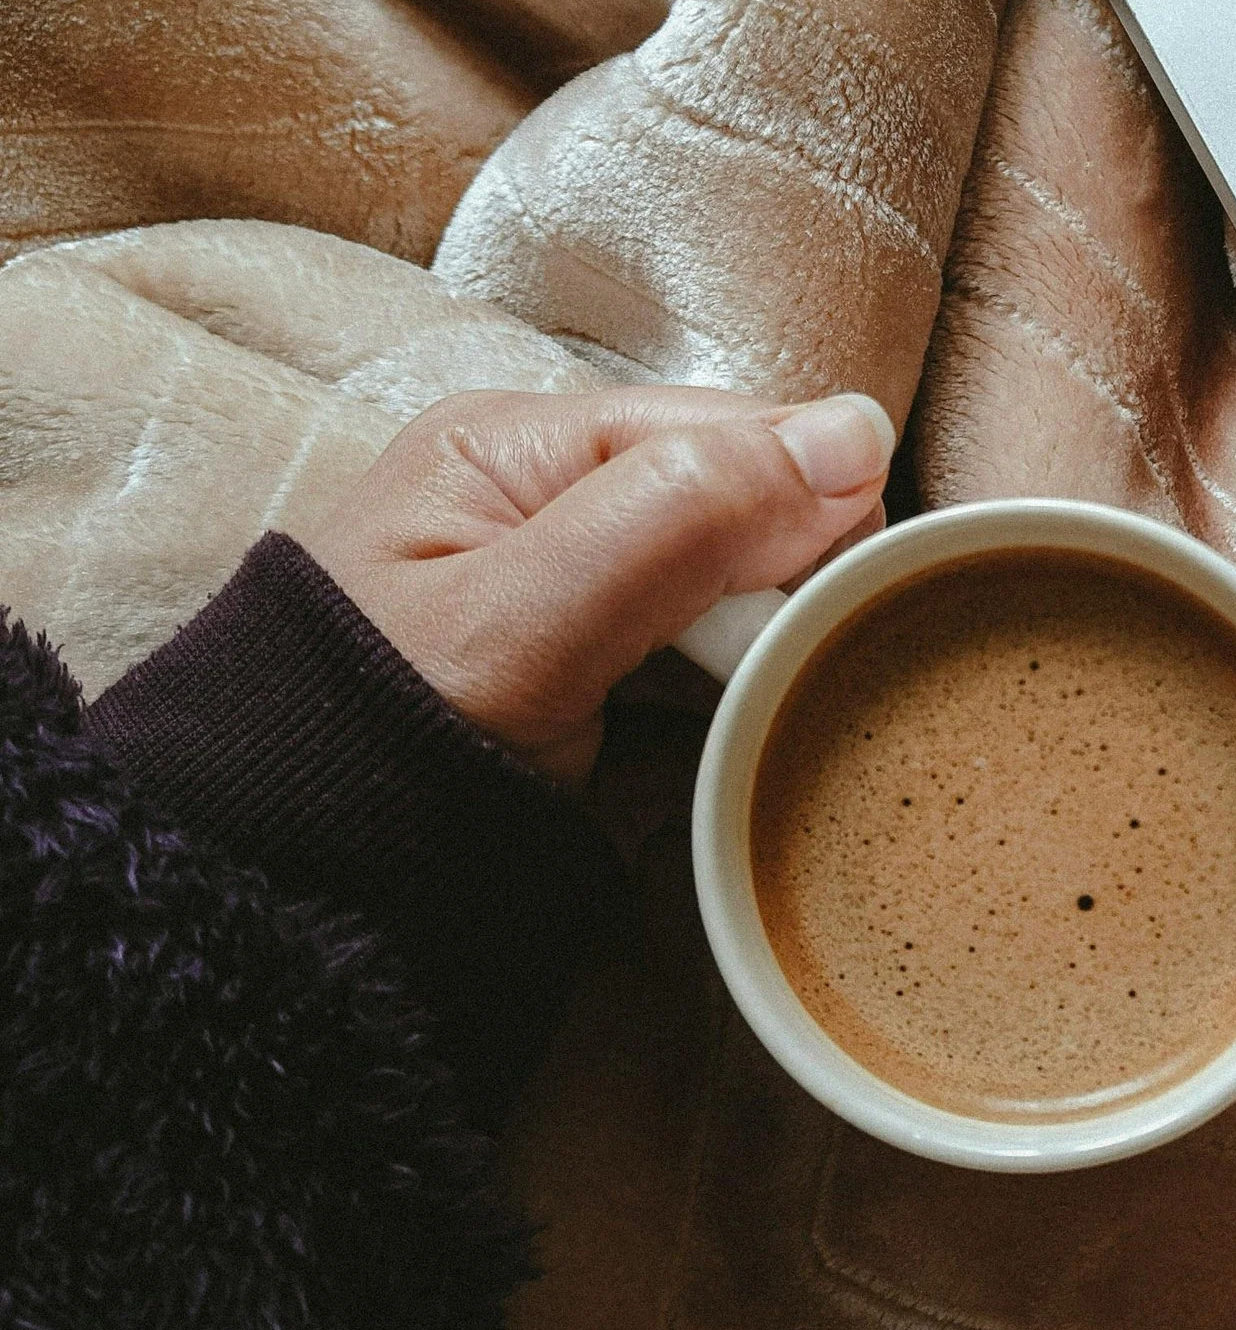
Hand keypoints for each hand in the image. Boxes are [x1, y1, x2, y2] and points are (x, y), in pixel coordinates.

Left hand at [302, 385, 893, 781]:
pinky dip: (743, 705)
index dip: (809, 505)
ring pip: (742, 596)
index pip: (731, 433)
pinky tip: (744, 742)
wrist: (286, 898)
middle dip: (784, 587)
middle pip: (744, 512)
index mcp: (524, 445)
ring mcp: (579, 598)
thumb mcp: (523, 621)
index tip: (834, 601)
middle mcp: (555, 503)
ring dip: (772, 653)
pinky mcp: (600, 686)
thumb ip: (679, 517)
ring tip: (762, 715)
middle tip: (774, 676)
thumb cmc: (371, 746)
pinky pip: (714, 672)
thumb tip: (855, 431)